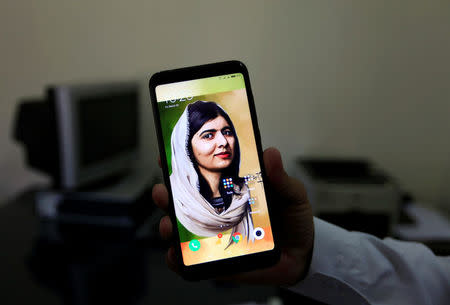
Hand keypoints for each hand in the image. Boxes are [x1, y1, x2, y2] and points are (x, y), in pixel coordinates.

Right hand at [152, 147, 313, 285]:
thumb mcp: (291, 195)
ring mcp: (214, 236)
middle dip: (165, 194)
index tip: (166, 157)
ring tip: (169, 224)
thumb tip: (270, 152)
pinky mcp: (216, 261)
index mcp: (231, 191)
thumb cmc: (294, 221)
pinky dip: (177, 259)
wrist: (303, 255)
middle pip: (183, 202)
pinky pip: (190, 261)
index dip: (181, 167)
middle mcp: (218, 212)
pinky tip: (175, 254)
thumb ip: (281, 178)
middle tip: (163, 191)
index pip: (201, 177)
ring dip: (168, 225)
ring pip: (181, 230)